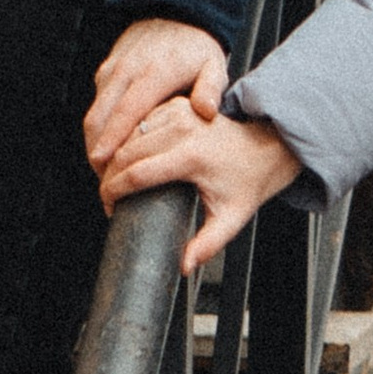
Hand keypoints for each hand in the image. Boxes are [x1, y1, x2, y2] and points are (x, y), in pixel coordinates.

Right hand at [84, 17, 227, 172]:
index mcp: (154, 73)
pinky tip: (109, 148)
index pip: (126, 112)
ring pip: (93, 113)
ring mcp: (113, 70)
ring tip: (106, 171)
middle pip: (100, 117)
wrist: (175, 14)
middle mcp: (128, 71)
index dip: (112, 140)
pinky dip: (98, 128)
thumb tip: (206, 112)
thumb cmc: (196, 48)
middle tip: (105, 180)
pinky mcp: (106, 71)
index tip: (104, 164)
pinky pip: (96, 104)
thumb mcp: (214, 66)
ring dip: (94, 142)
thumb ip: (211, 89)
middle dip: (97, 151)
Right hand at [99, 95, 301, 266]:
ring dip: (114, 156)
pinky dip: (127, 139)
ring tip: (112, 180)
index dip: (114, 193)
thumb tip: (184, 267)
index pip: (136, 174)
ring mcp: (179, 113)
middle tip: (107, 199)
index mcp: (191, 156)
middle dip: (108, 177)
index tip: (109, 208)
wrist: (265, 148)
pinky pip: (140, 121)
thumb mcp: (231, 218)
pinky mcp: (177, 106)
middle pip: (125, 152)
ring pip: (128, 134)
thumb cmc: (247, 183)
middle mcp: (183, 129)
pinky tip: (124, 158)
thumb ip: (208, 245)